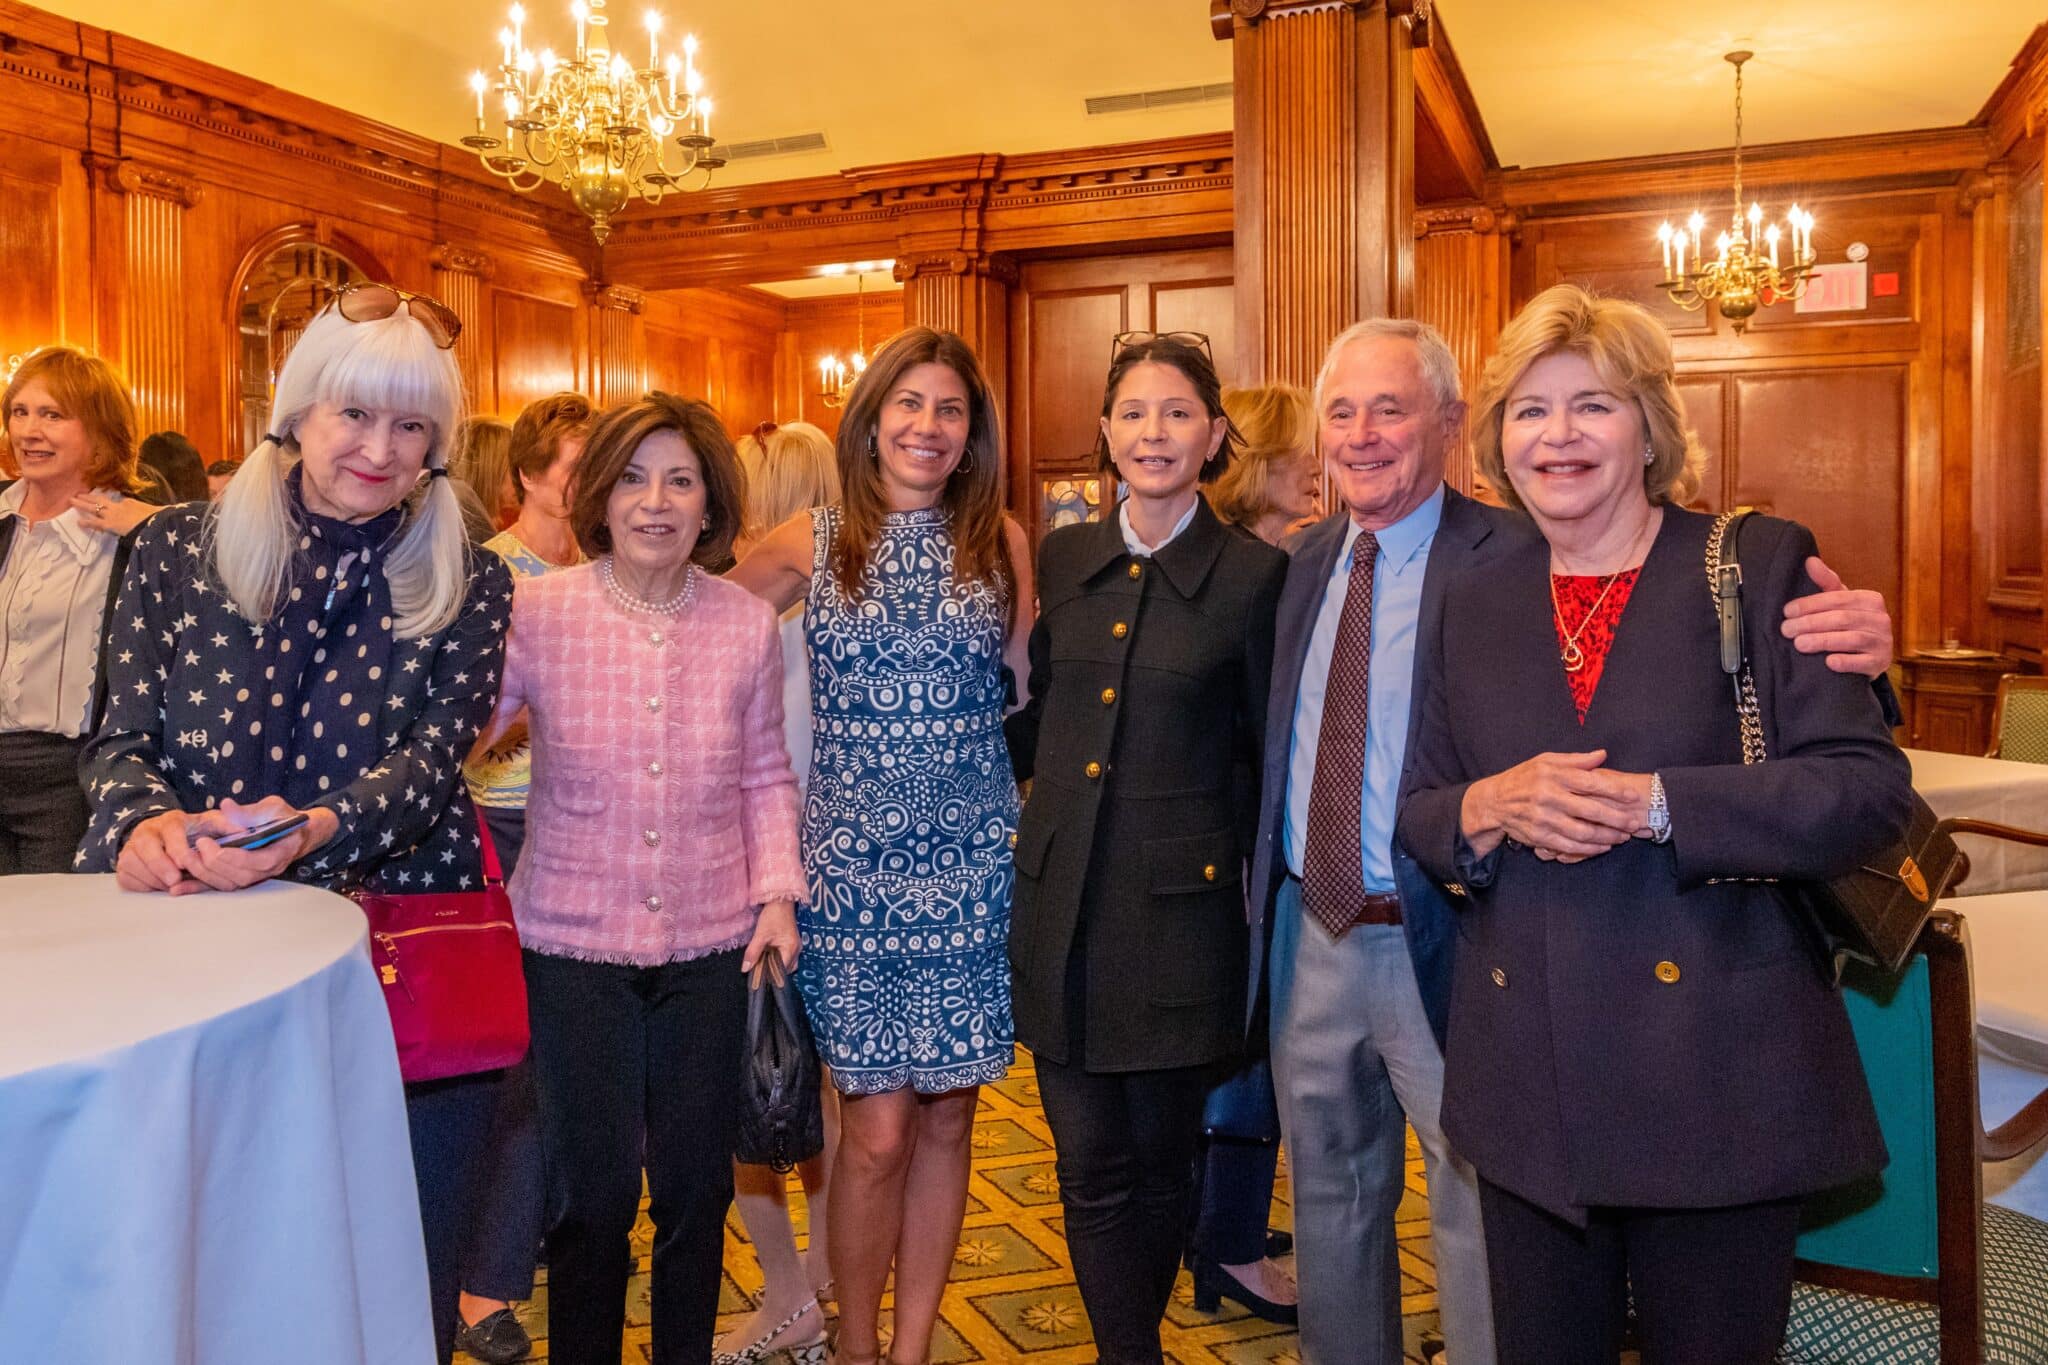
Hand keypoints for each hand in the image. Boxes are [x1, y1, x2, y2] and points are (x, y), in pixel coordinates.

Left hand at [71, 493, 161, 537]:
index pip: (121, 501)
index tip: (110, 501)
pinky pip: (96, 522)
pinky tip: (78, 521)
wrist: (153, 523)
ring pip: (94, 507)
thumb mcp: (159, 512)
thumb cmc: (158, 518)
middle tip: (79, 493)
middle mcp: (119, 506)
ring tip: (72, 500)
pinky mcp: (110, 524)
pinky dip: (87, 522)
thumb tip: (169, 511)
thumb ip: (159, 511)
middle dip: (90, 496)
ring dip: (82, 504)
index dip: (115, 502)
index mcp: (131, 502)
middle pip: (102, 499)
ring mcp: (113, 514)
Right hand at [116, 807, 235, 894]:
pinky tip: (158, 885)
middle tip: (174, 880)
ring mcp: (132, 847)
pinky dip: (142, 885)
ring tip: (171, 884)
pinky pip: (126, 877)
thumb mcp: (212, 823)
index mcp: (171, 821)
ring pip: (133, 864)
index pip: (171, 831)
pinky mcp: (124, 864)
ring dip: (153, 878)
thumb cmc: (192, 832)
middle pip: (146, 848)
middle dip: (160, 866)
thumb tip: (245, 831)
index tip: (185, 863)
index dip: (177, 847)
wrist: (162, 835)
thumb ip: (228, 824)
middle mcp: (147, 831)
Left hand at [178, 796, 338, 893]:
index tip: (209, 843)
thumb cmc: (284, 817)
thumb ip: (250, 810)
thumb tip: (226, 806)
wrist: (293, 832)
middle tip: (197, 846)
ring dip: (205, 875)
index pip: (258, 862)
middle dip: (214, 864)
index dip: (233, 857)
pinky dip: (199, 889)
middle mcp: (269, 869)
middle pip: (241, 876)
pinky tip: (178, 888)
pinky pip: (220, 887)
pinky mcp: (241, 878)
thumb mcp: (273, 807)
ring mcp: (255, 876)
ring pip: (230, 885)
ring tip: (186, 859)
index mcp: (282, 851)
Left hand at [743, 899, 800, 974]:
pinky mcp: (791, 943)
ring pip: (785, 964)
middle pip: (785, 970)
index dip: (769, 975)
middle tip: (758, 968)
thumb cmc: (773, 915)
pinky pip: (785, 957)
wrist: (780, 900)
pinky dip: (777, 959)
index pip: (781, 970)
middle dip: (772, 971)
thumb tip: (746, 968)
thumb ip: (753, 952)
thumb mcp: (760, 935)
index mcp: (791, 949)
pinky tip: (768, 956)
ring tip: (762, 962)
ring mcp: (795, 947)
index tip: (757, 976)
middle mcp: (797, 950)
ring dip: (774, 965)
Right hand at [1460, 750, 1641, 860]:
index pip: (1590, 782)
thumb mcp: (1546, 761)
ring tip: (1623, 836)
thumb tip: (1602, 754)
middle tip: (1635, 822)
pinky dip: (1589, 849)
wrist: (1494, 801)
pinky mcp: (1539, 836)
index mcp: (1552, 775)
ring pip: (1582, 832)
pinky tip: (1603, 847)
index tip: (1633, 796)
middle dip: (1616, 818)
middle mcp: (1548, 796)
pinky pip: (1569, 846)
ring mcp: (1543, 818)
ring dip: (1606, 836)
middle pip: (1590, 810)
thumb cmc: (1524, 778)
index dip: (1614, 790)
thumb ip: (1575, 760)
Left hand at [1782, 556, 1892, 677]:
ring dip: (1822, 641)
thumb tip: (1810, 560)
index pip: (1837, 598)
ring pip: (1851, 639)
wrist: (1870, 656)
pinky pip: (1863, 662)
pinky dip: (1846, 662)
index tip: (1787, 611)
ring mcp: (1883, 642)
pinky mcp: (1880, 663)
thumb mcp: (1839, 602)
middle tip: (1786, 630)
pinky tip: (1828, 663)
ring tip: (1798, 644)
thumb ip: (1826, 582)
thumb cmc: (1849, 624)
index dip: (1810, 604)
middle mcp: (1881, 619)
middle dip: (1810, 623)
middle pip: (1842, 618)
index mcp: (1871, 599)